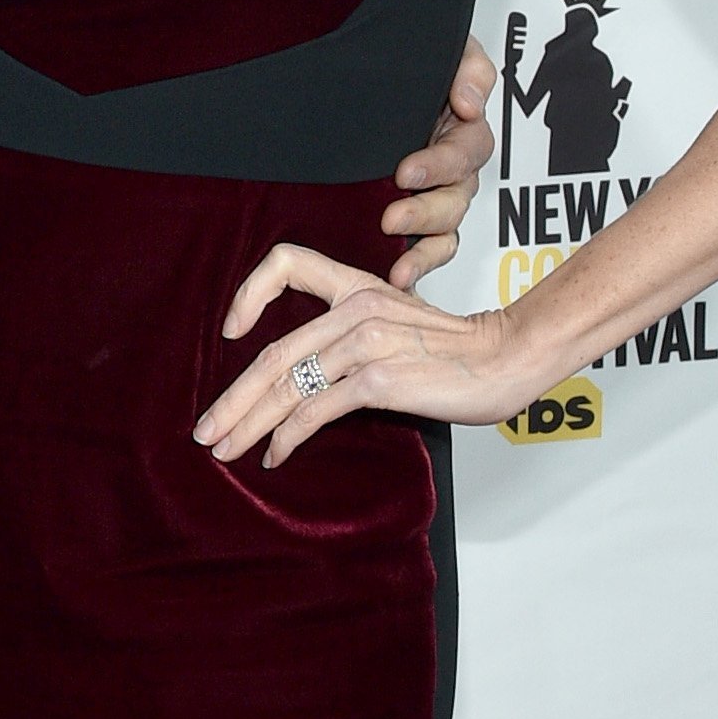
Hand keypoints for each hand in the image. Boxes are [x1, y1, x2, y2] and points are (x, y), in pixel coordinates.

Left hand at [196, 245, 526, 470]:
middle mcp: (357, 309)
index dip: (250, 294)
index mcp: (359, 288)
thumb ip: (356, 333)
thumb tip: (310, 376)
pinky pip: (317, 410)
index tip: (231, 332)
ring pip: (287, 386)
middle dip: (232, 398)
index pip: (290, 263)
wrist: (511, 356)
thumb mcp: (401, 322)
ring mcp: (366, 343)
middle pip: (273, 352)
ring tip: (226, 449)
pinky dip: (288, 437)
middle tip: (206, 429)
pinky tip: (275, 455)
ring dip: (249, 424)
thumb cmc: (460, 349)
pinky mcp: (380, 379)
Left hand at [378, 34, 497, 286]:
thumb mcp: (447, 52)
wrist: (371, 71)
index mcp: (463, 129)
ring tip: (398, 264)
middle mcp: (453, 168)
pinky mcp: (415, 221)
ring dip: (423, 248)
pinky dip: (417, 267)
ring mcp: (435, 197)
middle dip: (425, 212)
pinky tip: (398, 279)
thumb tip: (470, 102)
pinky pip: (428, 250)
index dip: (440, 164)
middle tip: (392, 217)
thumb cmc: (414, 66)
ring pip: (445, 231)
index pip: (466, 151)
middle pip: (457, 199)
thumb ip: (467, 68)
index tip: (405, 171)